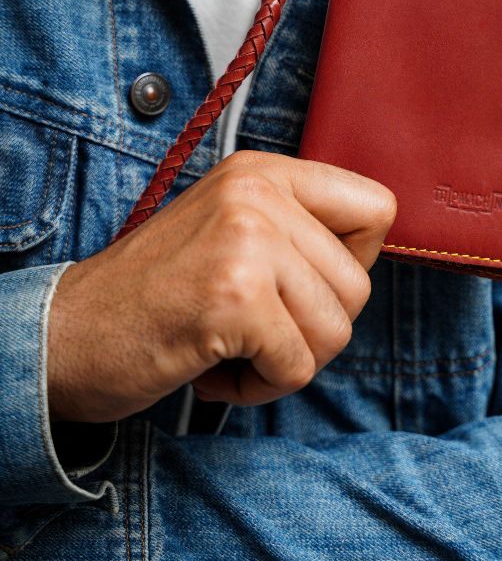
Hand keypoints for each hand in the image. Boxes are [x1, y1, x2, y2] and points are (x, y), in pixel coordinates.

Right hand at [47, 151, 396, 423]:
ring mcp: (247, 240)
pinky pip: (297, 367)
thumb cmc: (153, 295)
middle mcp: (258, 193)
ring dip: (288, 362)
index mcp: (263, 172)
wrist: (65, 335)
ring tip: (231, 350)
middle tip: (252, 332)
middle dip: (312, 330)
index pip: (376, 207)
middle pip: (358, 286)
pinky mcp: (235, 297)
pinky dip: (260, 388)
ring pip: (336, 330)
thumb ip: (296, 232)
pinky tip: (212, 370)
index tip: (301, 286)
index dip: (354, 264)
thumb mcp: (229, 230)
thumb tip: (369, 260)